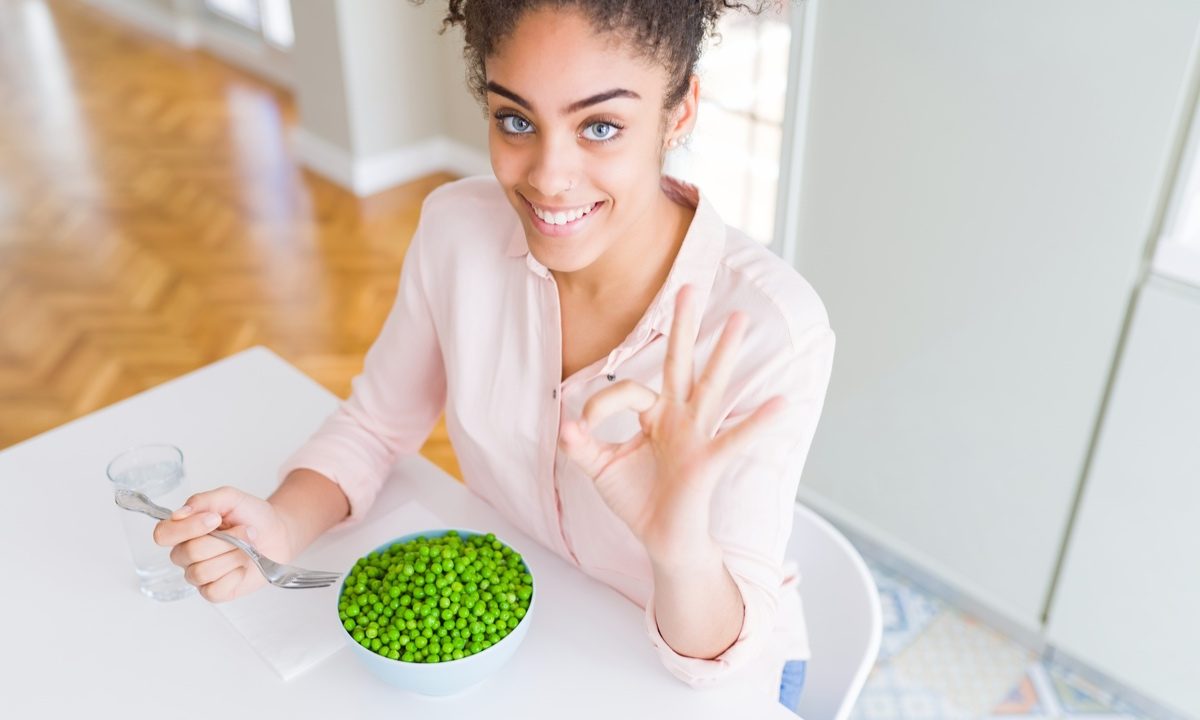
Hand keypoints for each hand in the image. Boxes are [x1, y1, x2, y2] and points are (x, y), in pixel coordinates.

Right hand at [152, 486, 294, 601]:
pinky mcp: (214, 592)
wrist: (277, 534)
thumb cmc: (252, 516)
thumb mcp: (231, 498)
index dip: (187, 528)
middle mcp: (186, 553)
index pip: (163, 534)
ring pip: (202, 572)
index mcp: (184, 530)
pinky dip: (234, 576)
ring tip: (247, 548)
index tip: (216, 518)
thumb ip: (204, 501)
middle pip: (189, 552)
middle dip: (224, 541)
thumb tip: (180, 513)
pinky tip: (242, 566)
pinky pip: (214, 590)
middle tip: (245, 531)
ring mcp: (198, 574)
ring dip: (232, 556)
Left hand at [558, 284, 784, 566]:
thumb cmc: (637, 500)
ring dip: (723, 351)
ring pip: (710, 385)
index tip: (582, 427)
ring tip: (739, 319)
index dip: (600, 403)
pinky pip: (735, 437)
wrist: (662, 540)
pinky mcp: (709, 459)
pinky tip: (781, 403)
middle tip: (690, 285)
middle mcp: (678, 417)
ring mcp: (697, 435)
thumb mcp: (600, 469)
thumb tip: (563, 425)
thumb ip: (581, 446)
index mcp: (654, 415)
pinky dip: (757, 422)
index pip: (628, 389)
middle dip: (683, 325)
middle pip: (680, 362)